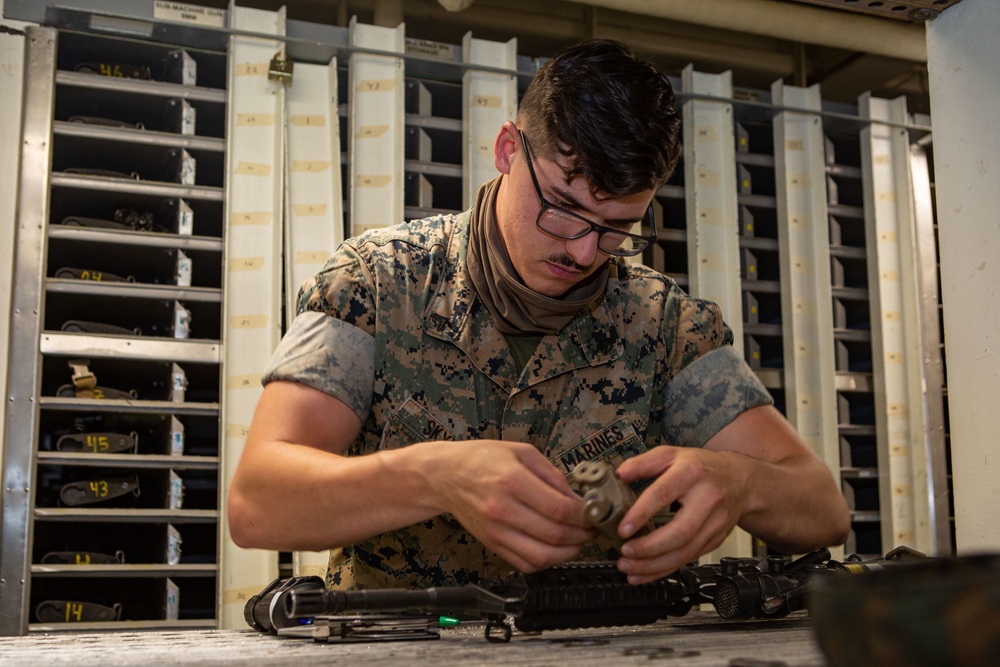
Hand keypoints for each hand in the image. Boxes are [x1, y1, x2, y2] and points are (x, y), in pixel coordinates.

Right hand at [415, 440, 594, 572]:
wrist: (445, 475)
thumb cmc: (481, 459)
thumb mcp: (521, 452)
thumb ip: (552, 475)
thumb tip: (577, 497)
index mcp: (512, 481)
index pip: (560, 509)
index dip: (584, 516)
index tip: (594, 513)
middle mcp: (503, 510)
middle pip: (554, 535)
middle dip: (582, 536)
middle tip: (591, 529)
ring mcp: (496, 531)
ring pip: (542, 556)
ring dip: (568, 553)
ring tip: (577, 541)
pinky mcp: (492, 544)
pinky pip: (525, 564)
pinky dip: (546, 562)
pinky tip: (555, 549)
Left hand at [613, 445, 748, 583]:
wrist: (740, 480)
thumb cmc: (701, 467)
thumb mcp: (670, 454)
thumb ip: (642, 463)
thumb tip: (619, 475)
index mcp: (691, 473)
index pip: (664, 494)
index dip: (641, 513)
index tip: (623, 529)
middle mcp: (707, 499)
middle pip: (680, 531)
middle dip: (650, 547)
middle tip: (625, 552)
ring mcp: (714, 523)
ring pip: (686, 552)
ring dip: (655, 565)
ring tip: (629, 567)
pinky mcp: (716, 539)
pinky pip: (689, 559)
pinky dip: (665, 569)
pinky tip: (646, 573)